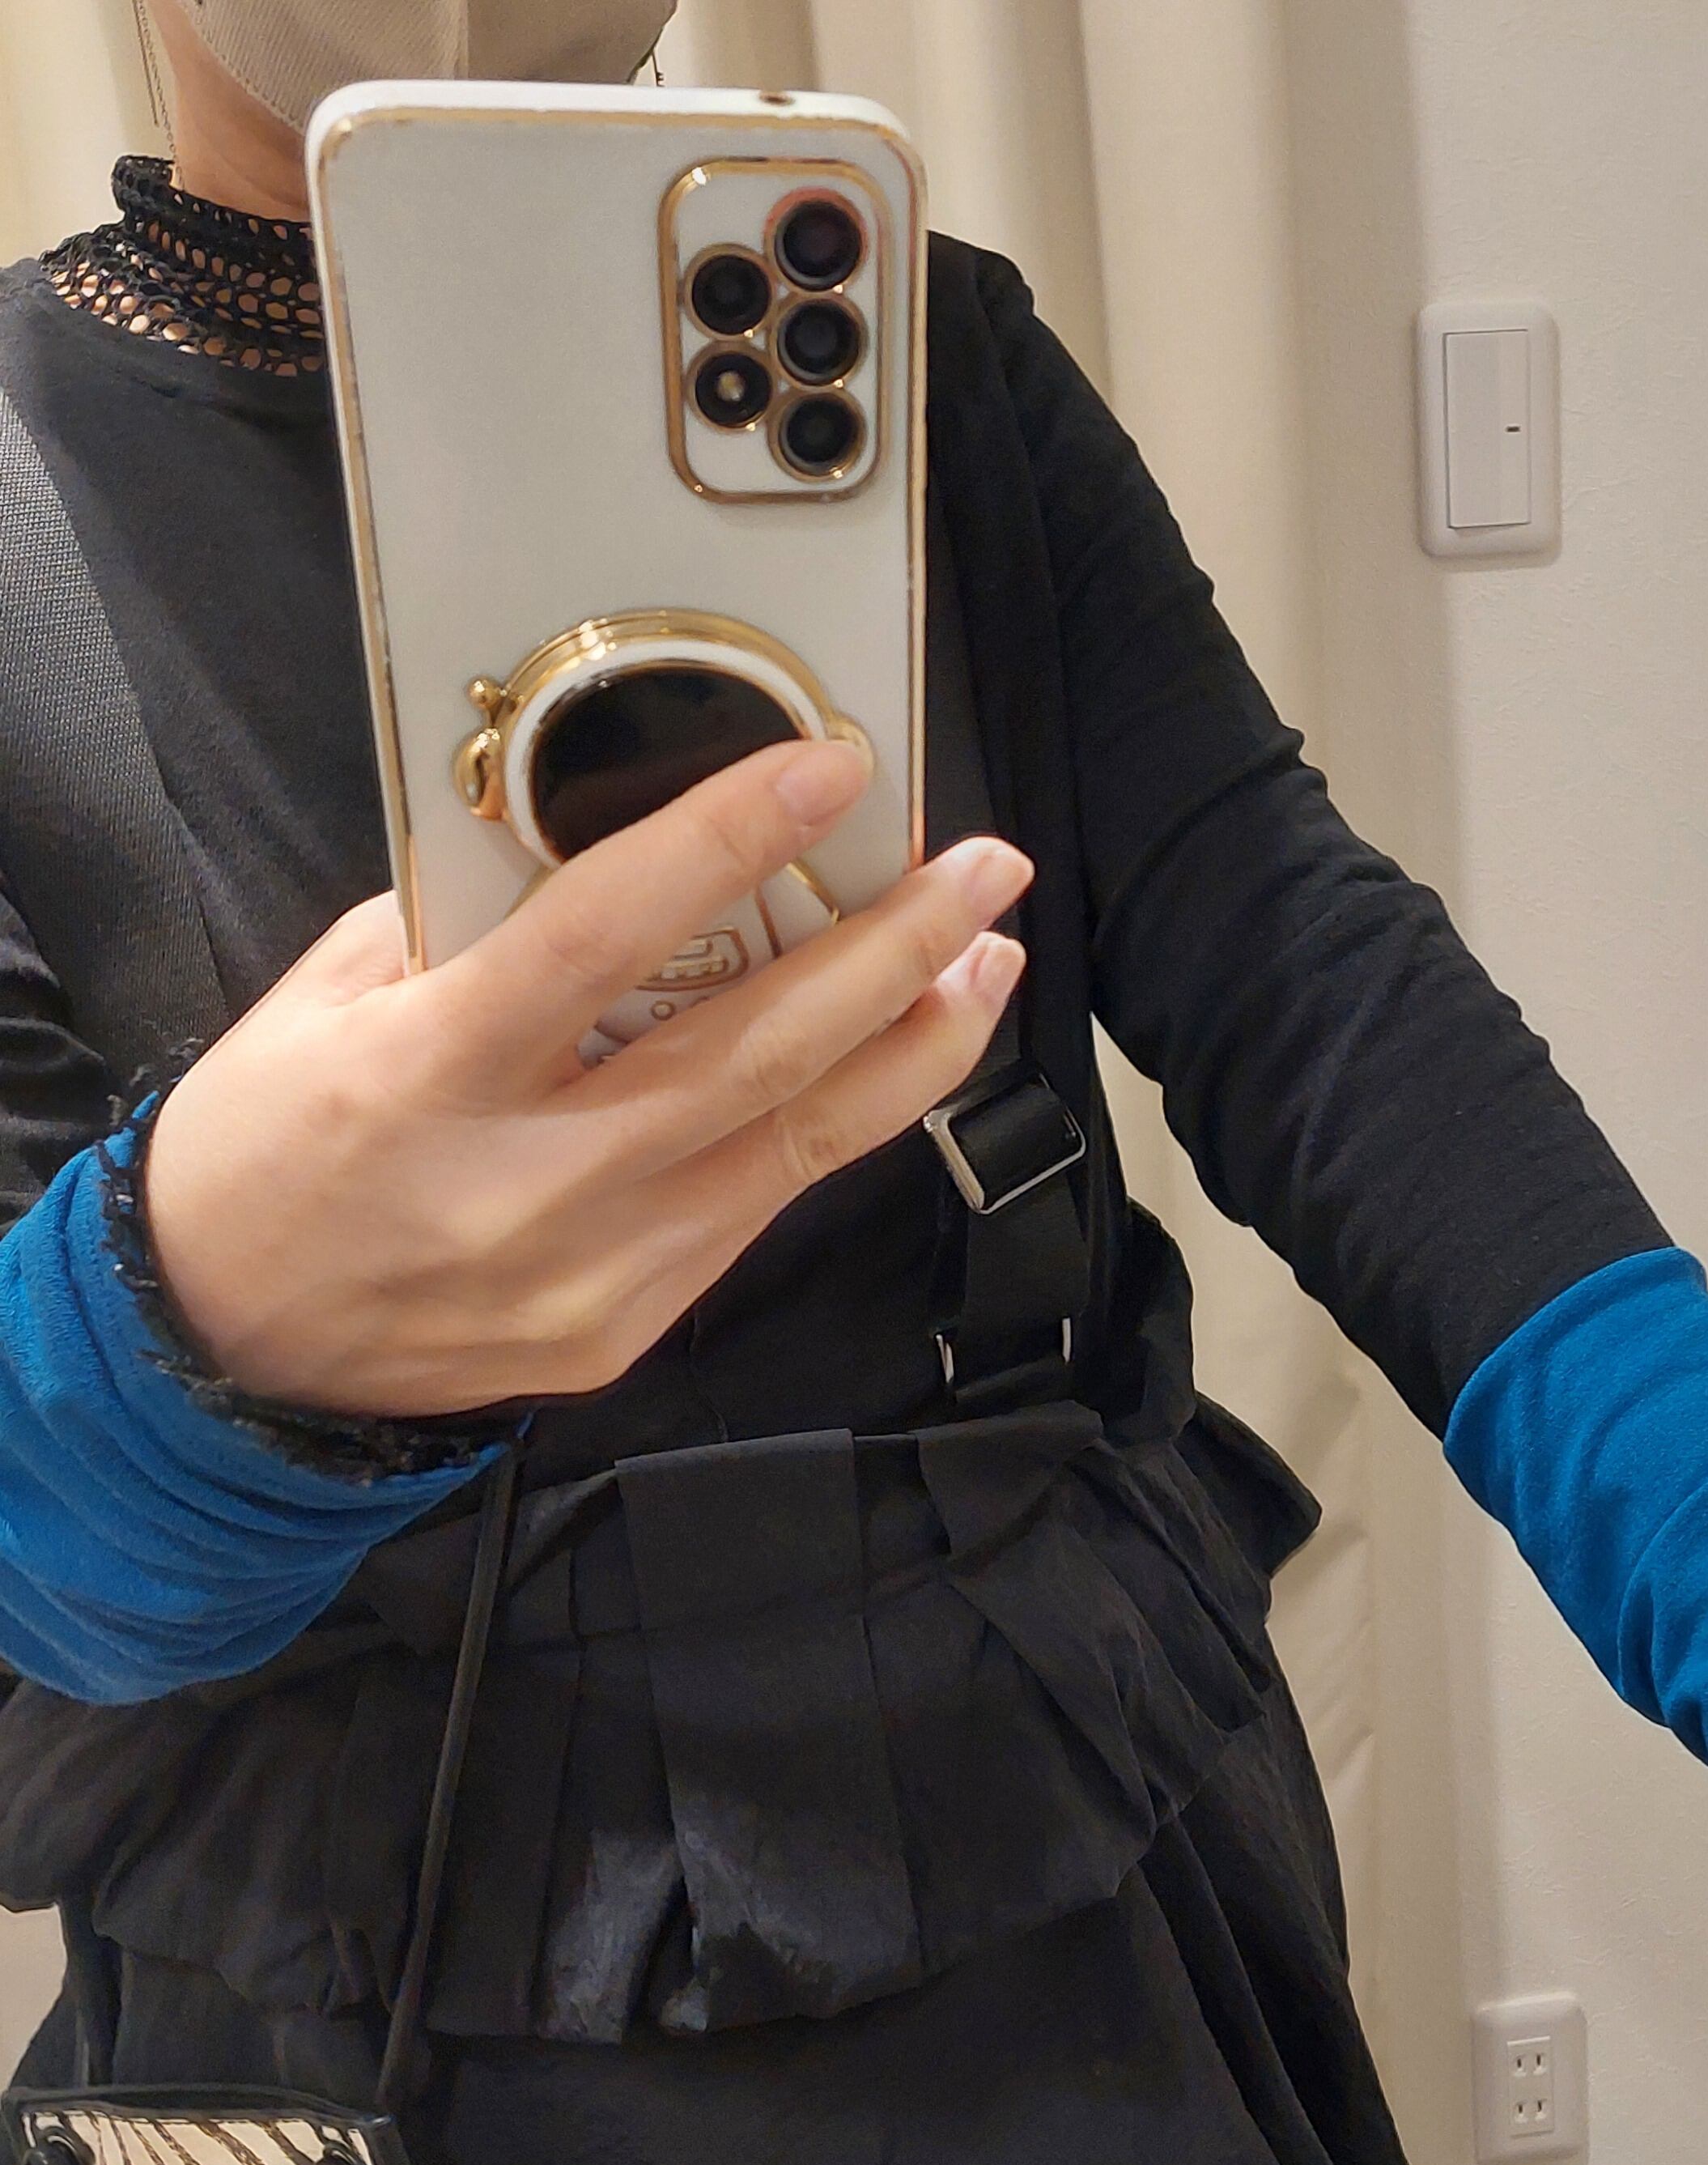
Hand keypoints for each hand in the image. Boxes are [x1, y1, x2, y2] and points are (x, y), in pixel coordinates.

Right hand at [146, 740, 1030, 1418]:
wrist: (220, 1352)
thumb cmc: (263, 1149)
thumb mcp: (325, 1004)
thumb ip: (466, 927)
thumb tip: (603, 842)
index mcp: (429, 1072)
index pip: (606, 935)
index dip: (730, 841)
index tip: (835, 771)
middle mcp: (530, 1180)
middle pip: (758, 1053)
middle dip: (895, 953)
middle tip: (988, 873)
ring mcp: (594, 1273)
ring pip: (798, 1145)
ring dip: (913, 1046)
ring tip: (987, 961)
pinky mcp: (629, 1331)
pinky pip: (755, 1208)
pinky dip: (832, 1125)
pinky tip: (886, 1060)